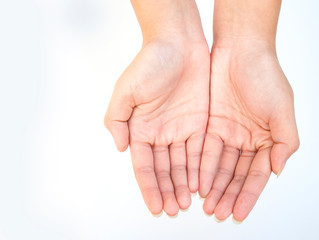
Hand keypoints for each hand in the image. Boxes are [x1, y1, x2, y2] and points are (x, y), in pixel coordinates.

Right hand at [105, 39, 209, 215]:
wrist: (179, 44)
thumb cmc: (150, 64)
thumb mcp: (125, 91)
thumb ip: (117, 121)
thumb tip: (121, 147)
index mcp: (140, 129)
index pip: (144, 165)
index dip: (149, 186)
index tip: (155, 206)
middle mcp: (160, 133)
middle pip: (163, 169)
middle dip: (167, 190)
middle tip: (172, 211)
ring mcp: (180, 130)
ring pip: (181, 164)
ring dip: (183, 184)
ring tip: (186, 204)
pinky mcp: (199, 124)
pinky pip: (199, 151)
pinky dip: (199, 169)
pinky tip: (200, 184)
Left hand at [199, 40, 298, 221]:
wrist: (239, 50)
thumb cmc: (265, 76)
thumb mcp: (282, 109)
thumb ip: (284, 142)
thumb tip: (276, 171)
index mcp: (266, 139)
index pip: (256, 174)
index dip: (248, 194)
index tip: (239, 213)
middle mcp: (246, 139)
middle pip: (235, 174)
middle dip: (228, 194)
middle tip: (218, 214)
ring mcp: (227, 133)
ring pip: (219, 166)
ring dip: (213, 186)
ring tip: (206, 205)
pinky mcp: (209, 125)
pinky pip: (204, 150)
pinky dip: (201, 167)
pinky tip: (197, 182)